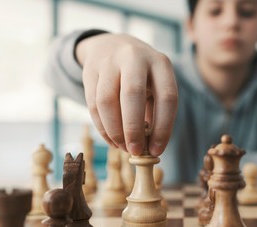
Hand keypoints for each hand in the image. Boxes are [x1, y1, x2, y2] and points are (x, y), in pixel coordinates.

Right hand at [76, 33, 177, 155]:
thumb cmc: (142, 76)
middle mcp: (135, 57)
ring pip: (106, 100)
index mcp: (160, 63)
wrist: (111, 46)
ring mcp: (109, 61)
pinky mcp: (90, 71)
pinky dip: (102, 127)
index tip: (156, 150)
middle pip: (132, 94)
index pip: (167, 97)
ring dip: (114, 130)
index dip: (163, 128)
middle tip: (134, 150)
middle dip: (133, 129)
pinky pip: (92, 104)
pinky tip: (111, 139)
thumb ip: (156, 112)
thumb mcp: (156, 85)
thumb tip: (150, 148)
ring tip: (122, 147)